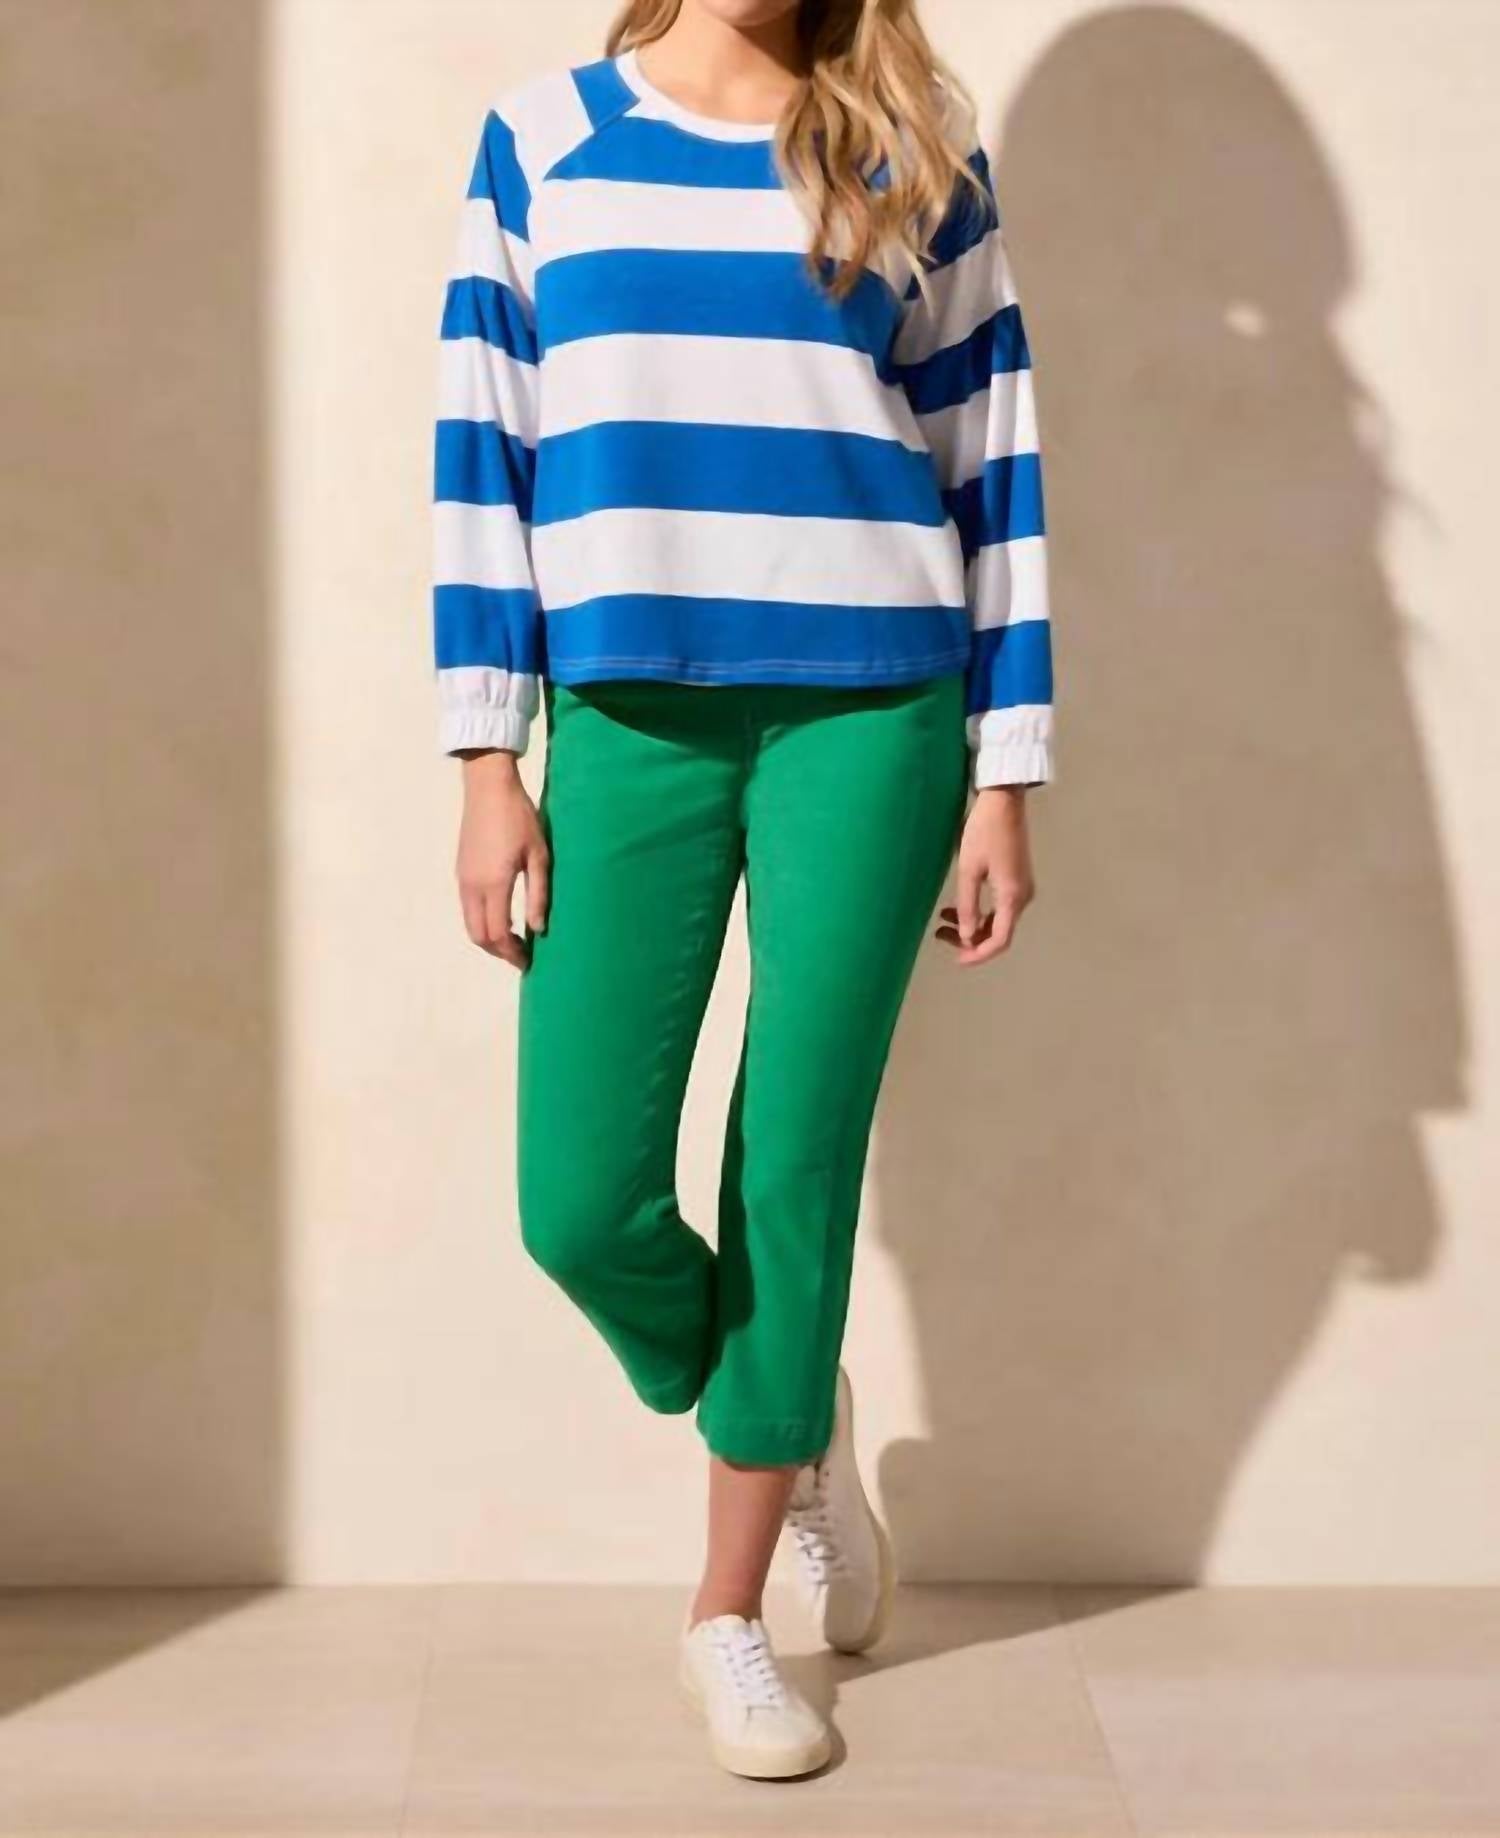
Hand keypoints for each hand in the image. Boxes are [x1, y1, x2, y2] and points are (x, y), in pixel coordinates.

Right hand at [455, 750, 549, 968]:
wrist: (488, 788)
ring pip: (470, 923)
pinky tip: (501, 916)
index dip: (512, 953)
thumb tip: (538, 928)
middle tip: (520, 955)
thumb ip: (538, 894)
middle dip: (498, 951)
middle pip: (478, 935)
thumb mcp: (539, 856)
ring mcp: (462, 878)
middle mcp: (472, 886)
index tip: (528, 961)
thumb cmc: (519, 818)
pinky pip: (467, 907)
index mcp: (493, 884)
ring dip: (488, 937)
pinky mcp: (460, 870)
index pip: (497, 934)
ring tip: (513, 939)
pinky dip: (482, 921)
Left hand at [936, 786, 1035, 965]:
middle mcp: (1022, 897)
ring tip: (942, 923)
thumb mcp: (969, 870)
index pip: (999, 940)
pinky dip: (979, 913)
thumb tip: (967, 937)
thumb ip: (967, 906)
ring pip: (998, 921)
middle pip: (999, 933)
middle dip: (970, 940)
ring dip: (972, 926)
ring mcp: (1021, 888)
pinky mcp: (1016, 879)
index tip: (957, 959)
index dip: (978, 954)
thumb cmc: (983, 832)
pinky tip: (955, 909)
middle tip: (940, 935)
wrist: (1003, 801)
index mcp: (1012, 897)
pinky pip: (999, 907)